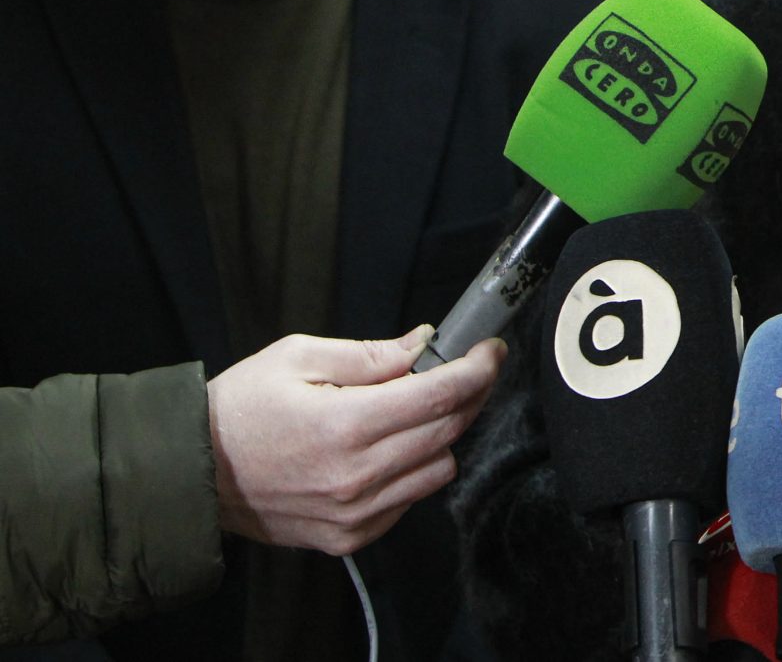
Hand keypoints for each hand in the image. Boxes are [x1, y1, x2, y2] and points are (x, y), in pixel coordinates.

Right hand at [207, 326, 505, 554]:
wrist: (189, 475)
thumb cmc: (241, 406)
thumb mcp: (297, 356)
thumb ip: (370, 354)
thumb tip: (424, 344)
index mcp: (345, 424)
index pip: (441, 395)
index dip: (478, 368)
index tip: (491, 349)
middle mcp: (357, 476)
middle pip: (449, 431)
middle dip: (469, 394)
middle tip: (467, 371)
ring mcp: (354, 514)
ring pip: (439, 469)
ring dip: (441, 436)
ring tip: (415, 412)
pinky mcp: (348, 538)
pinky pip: (409, 501)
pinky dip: (413, 472)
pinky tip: (386, 449)